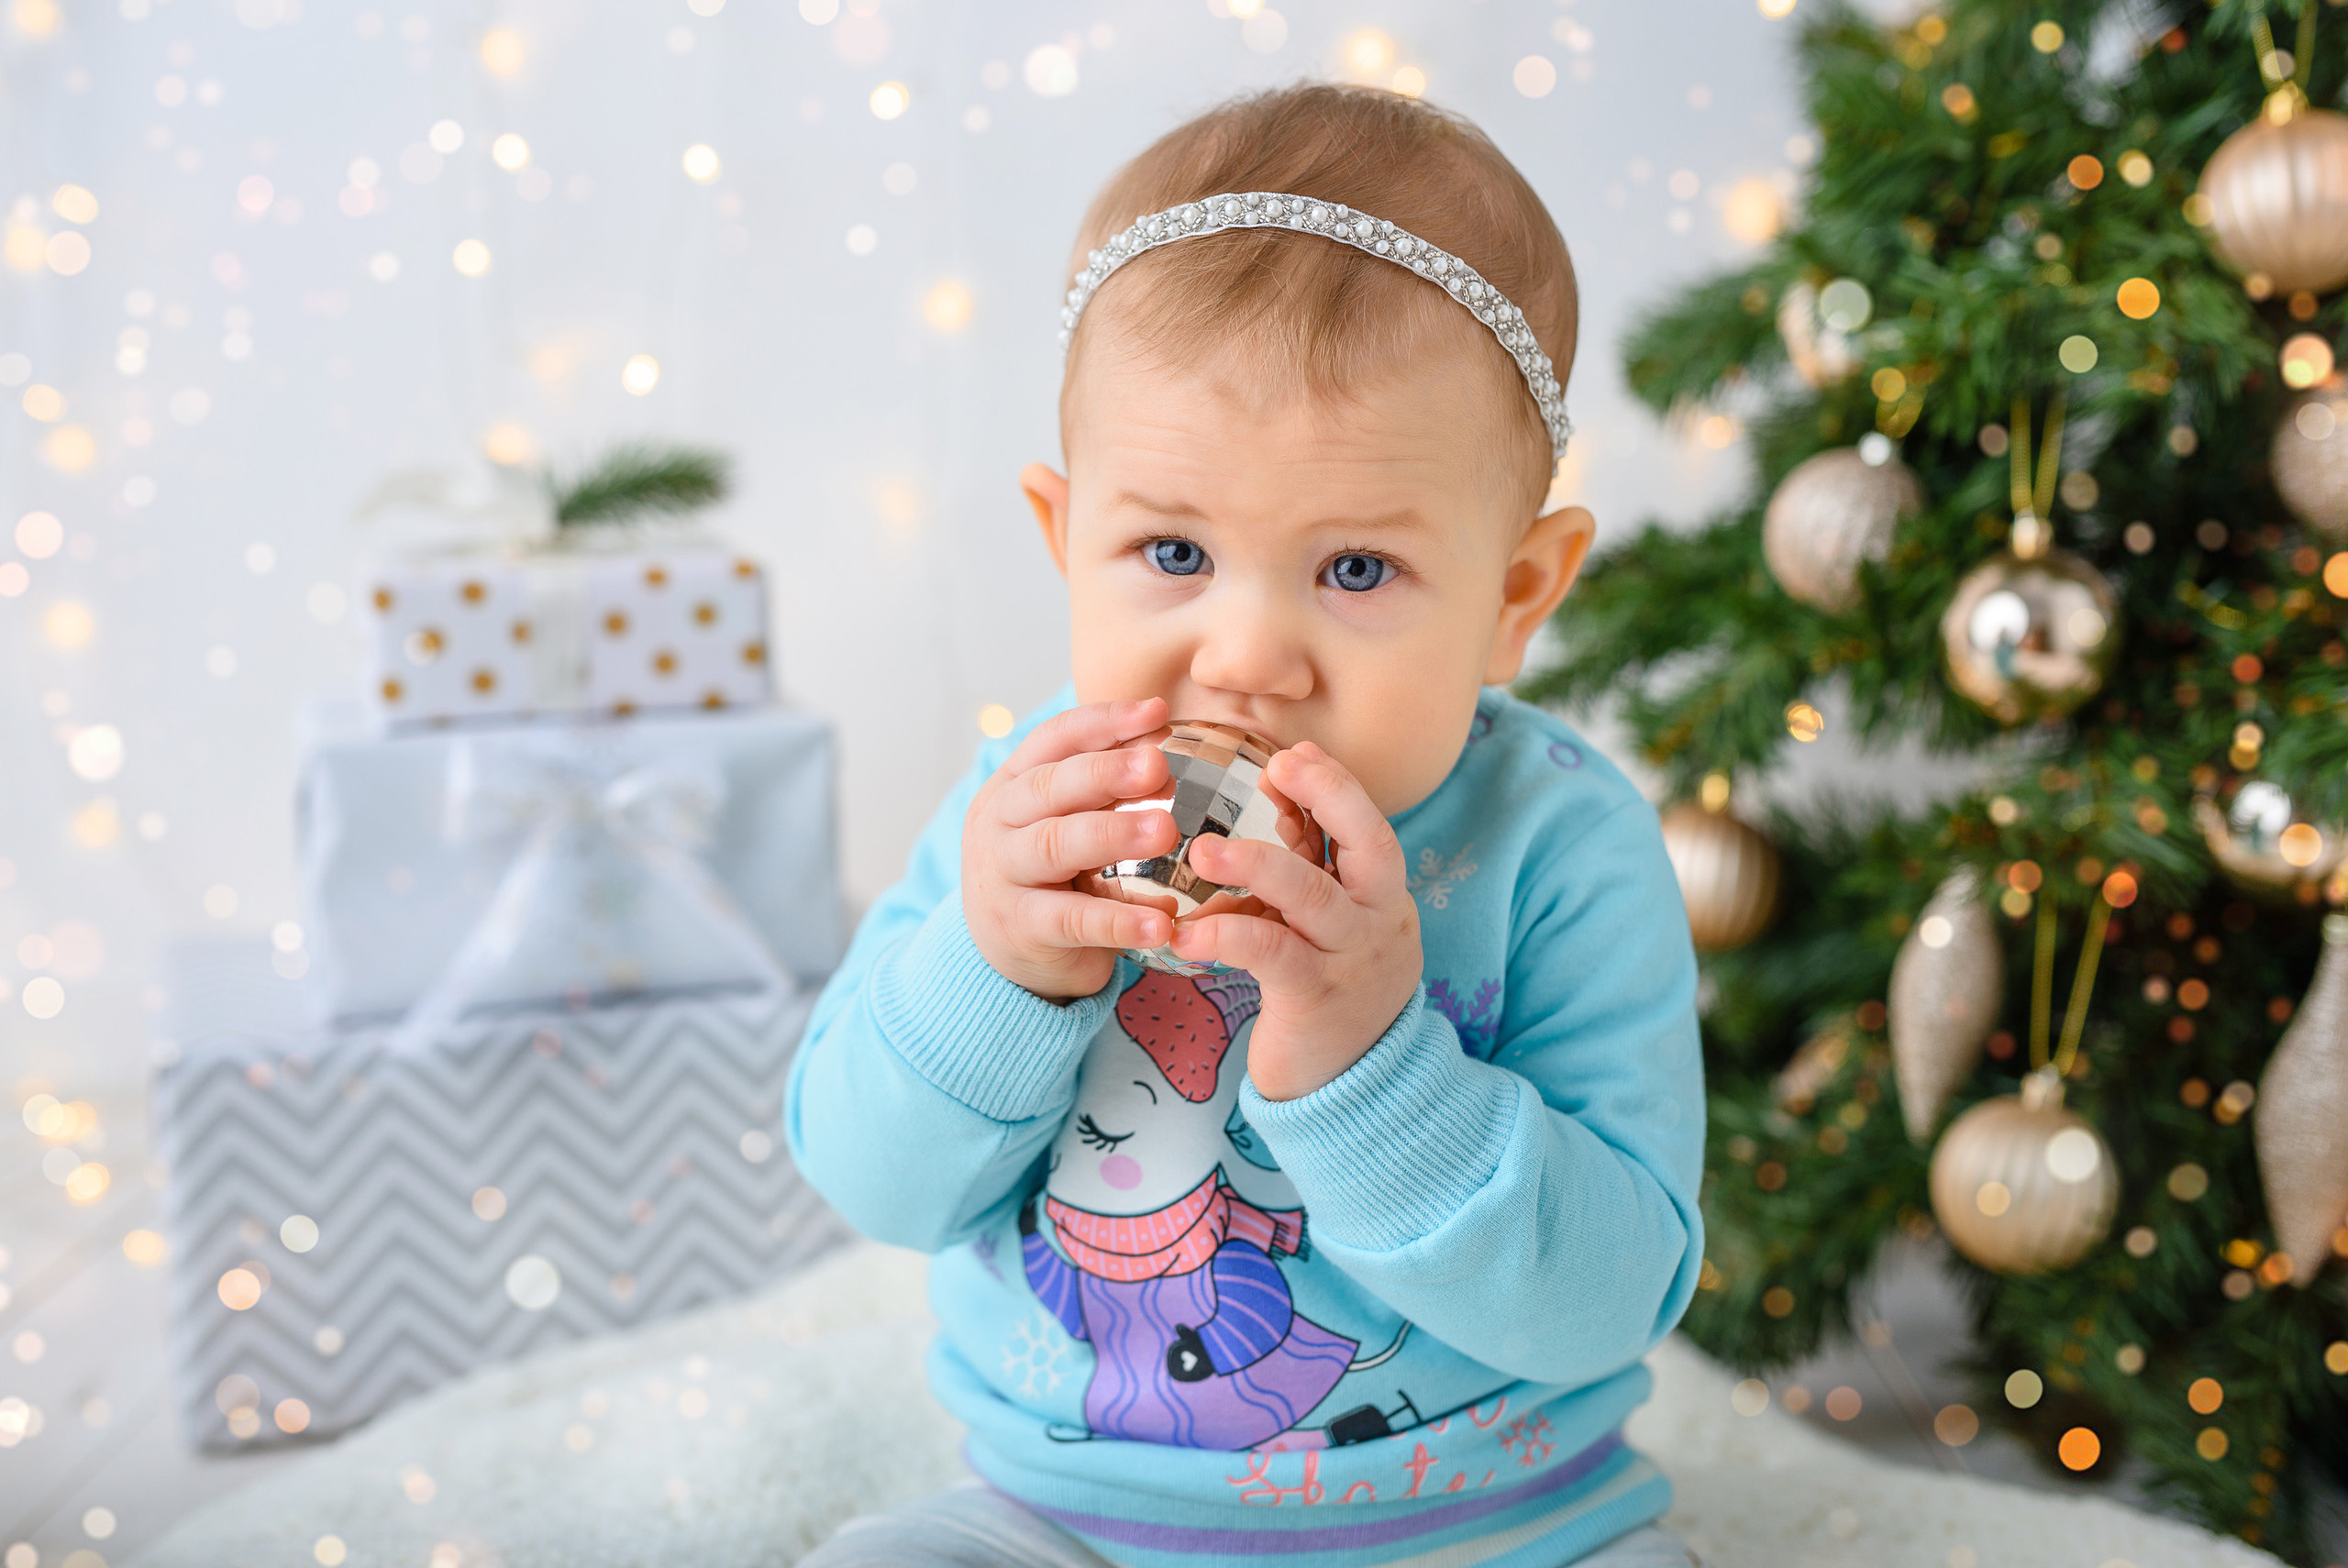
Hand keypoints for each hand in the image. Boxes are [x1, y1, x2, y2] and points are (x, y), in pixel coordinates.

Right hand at [963, 698, 1178, 1001]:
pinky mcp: (1020, 928)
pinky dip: (1118, 922)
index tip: (1157, 711)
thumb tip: (1168, 743)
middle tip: (1159, 766)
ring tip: (1166, 832)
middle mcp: (999, 821)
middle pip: (1050, 786)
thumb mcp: (1065, 820)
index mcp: (1013, 783)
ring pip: (1055, 846)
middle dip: (1106, 772)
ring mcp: (1004, 875)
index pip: (1055, 738)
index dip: (1105, 722)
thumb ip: (1102, 787)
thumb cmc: (1052, 873)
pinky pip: (1072, 920)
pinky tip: (1161, 923)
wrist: (1005, 954)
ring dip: (1113, 834)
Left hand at [1170, 742, 1420, 1100]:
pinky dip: (1226, 936)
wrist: (1355, 1085)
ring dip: (1259, 863)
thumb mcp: (1328, 924)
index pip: (1369, 825)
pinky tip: (1183, 931)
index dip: (1335, 784)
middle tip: (1279, 766)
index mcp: (1381, 895)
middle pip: (1371, 844)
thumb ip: (1307, 868)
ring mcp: (1351, 960)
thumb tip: (1269, 797)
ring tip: (1205, 849)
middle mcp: (1378, 920)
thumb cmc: (1328, 987)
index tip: (1293, 754)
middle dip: (1330, 796)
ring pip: (1313, 897)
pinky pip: (1272, 955)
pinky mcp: (1315, 999)